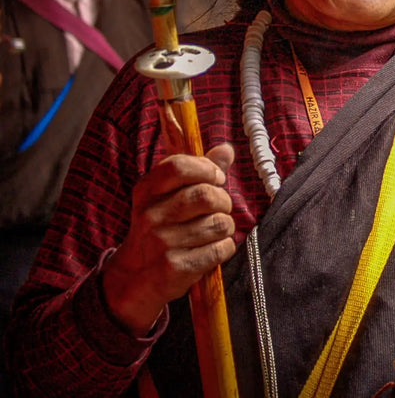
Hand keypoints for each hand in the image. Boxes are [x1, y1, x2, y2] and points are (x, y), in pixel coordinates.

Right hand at [102, 143, 235, 335]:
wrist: (134, 279)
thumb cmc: (161, 230)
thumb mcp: (168, 197)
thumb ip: (199, 172)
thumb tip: (226, 149)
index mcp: (146, 192)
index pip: (178, 166)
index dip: (206, 169)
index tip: (216, 179)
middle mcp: (150, 215)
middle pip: (206, 194)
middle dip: (223, 201)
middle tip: (219, 209)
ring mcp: (162, 242)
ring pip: (219, 223)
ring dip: (225, 227)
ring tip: (213, 232)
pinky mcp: (175, 267)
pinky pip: (221, 249)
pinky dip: (224, 249)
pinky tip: (211, 251)